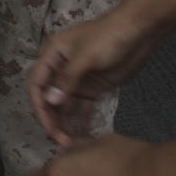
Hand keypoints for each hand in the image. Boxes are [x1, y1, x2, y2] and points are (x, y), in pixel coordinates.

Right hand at [28, 15, 156, 146]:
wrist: (138, 31)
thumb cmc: (108, 36)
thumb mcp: (86, 56)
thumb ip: (67, 79)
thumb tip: (49, 102)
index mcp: (53, 55)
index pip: (37, 85)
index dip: (40, 108)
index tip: (49, 129)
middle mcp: (61, 68)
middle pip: (50, 99)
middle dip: (53, 121)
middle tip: (63, 143)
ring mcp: (77, 79)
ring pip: (65, 106)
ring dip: (66, 124)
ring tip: (73, 144)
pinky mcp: (93, 87)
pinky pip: (82, 108)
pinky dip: (82, 121)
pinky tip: (85, 136)